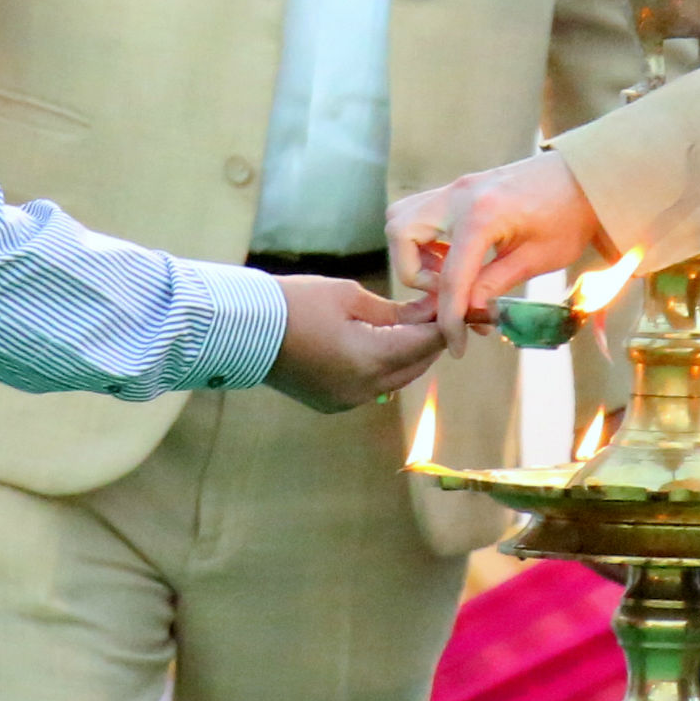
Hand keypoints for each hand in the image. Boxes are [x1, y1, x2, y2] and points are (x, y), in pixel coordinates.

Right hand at [262, 276, 446, 412]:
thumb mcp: (350, 297)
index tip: (455, 304)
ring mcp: (347, 400)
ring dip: (408, 355)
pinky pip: (372, 387)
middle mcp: (365, 388)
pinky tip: (380, 343)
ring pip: (396, 379)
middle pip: (416, 365)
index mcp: (372, 359)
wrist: (244, 329)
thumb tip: (428, 312)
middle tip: (435, 310)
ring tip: (410, 323)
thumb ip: (394, 311)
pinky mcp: (333, 403)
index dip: (445, 322)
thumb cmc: (295, 302)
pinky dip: (383, 367)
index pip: (427, 343)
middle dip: (429, 339)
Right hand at [386, 152, 614, 329]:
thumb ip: (495, 284)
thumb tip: (467, 312)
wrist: (586, 177)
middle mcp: (459, 195)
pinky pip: (421, 213)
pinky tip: (458, 257)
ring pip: (403, 218)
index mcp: (482, 215)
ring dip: (415, 253)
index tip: (456, 345)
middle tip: (447, 291)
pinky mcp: (460, 189)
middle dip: (413, 271)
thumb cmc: (570, 216)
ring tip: (451, 274)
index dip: (450, 319)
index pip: (451, 277)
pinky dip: (427, 240)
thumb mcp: (538, 258)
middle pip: (400, 232)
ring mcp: (457, 188)